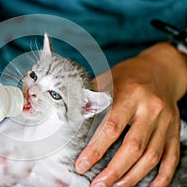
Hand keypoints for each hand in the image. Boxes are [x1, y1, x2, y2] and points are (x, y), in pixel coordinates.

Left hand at [75, 43, 186, 185]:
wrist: (161, 69)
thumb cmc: (129, 75)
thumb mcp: (108, 78)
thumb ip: (91, 96)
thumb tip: (71, 113)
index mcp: (130, 95)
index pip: (111, 127)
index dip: (96, 149)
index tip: (82, 165)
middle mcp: (151, 109)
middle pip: (133, 147)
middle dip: (114, 170)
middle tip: (98, 184)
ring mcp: (166, 122)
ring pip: (152, 156)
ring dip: (133, 177)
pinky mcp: (174, 130)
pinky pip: (171, 156)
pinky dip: (163, 175)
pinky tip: (151, 186)